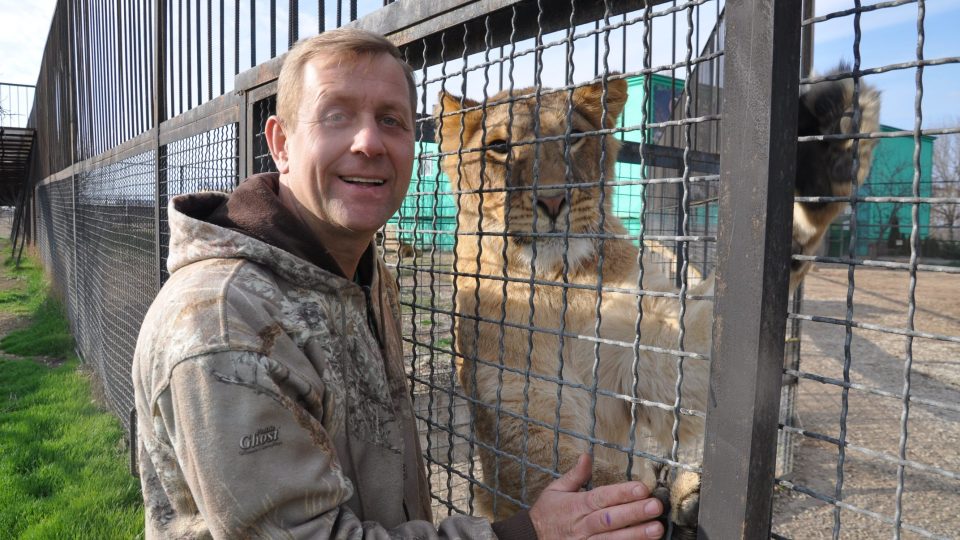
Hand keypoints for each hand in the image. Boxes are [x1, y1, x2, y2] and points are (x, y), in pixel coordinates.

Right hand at [529, 454, 664, 539]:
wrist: (530, 539)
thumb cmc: (546, 514)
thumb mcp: (555, 490)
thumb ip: (575, 475)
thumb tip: (587, 456)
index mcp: (576, 506)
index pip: (601, 497)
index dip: (621, 493)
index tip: (642, 488)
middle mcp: (582, 525)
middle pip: (610, 519)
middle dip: (634, 513)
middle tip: (655, 506)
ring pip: (612, 539)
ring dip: (635, 535)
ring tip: (656, 529)